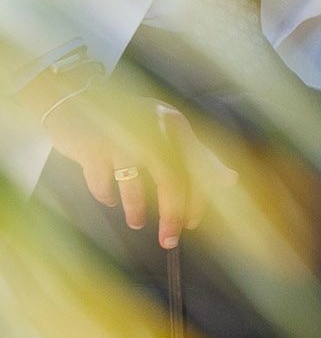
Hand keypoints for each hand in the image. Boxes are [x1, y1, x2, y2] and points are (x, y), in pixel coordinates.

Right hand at [43, 83, 233, 249]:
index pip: (195, 168)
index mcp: (174, 125)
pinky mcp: (91, 148)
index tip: (192, 223)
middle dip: (172, 214)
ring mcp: (119, 138)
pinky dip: (106, 196)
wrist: (74, 99)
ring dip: (136, 210)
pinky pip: (102, 182)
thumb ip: (197, 155)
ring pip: (134, 185)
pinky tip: (110, 201)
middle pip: (170, 180)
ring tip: (137, 223)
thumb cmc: (129, 121)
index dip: (197, 199)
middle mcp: (150, 129)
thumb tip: (230, 180)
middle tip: (170, 239)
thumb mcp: (166, 131)